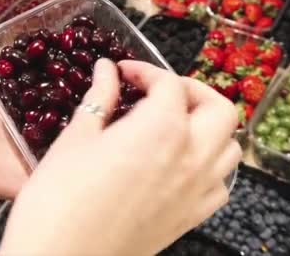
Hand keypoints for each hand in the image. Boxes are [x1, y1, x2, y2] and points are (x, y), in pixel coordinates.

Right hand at [0, 59, 241, 255]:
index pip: (169, 84)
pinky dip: (210, 165)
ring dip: (209, 126)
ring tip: (175, 125)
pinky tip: (181, 164)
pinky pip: (220, 184)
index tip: (123, 72)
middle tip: (159, 92)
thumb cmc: (59, 198)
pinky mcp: (192, 218)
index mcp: (161, 129)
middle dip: (192, 91)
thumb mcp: (76, 138)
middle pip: (219, 108)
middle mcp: (191, 157)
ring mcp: (197, 191)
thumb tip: (106, 70)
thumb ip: (100, 98)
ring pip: (230, 146)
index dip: (145, 70)